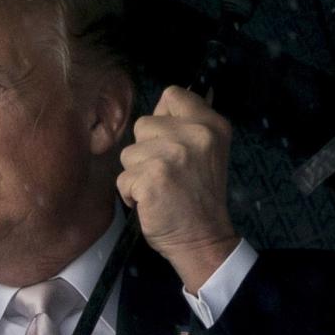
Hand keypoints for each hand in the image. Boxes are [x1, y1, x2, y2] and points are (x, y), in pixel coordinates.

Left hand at [117, 85, 240, 291]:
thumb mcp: (208, 151)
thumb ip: (188, 125)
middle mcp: (195, 135)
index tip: (170, 141)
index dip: (163, 117)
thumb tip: (163, 103)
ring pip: (129, 152)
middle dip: (146, 150)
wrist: (204, 239)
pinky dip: (130, 194)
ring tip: (160, 188)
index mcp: (212, 124)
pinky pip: (122, 178)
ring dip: (137, 173)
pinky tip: (151, 203)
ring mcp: (173, 156)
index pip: (172, 95)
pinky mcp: (151, 178)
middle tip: (167, 173)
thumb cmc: (199, 195)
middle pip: (143, 124)